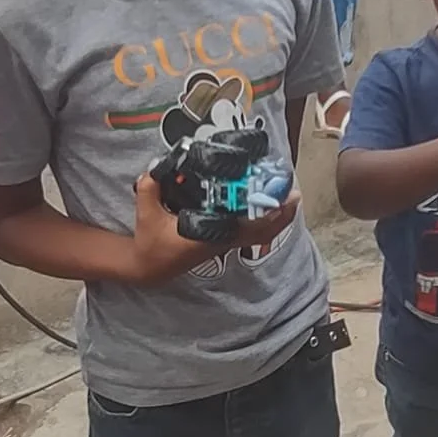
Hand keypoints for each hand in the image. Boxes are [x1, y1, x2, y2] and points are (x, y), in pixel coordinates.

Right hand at [130, 170, 299, 284]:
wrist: (149, 267)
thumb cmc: (151, 245)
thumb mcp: (146, 214)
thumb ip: (150, 188)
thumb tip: (155, 169)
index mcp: (211, 238)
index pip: (248, 228)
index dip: (270, 215)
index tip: (285, 199)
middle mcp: (223, 242)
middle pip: (263, 232)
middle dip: (280, 212)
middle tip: (291, 191)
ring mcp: (225, 242)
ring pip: (259, 231)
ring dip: (273, 214)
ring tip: (283, 193)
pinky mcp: (222, 239)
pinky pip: (250, 229)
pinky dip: (261, 216)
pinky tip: (262, 200)